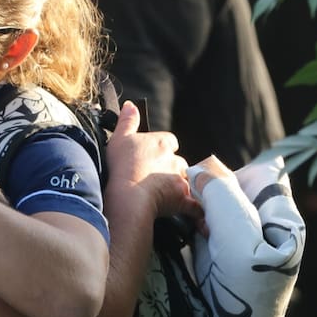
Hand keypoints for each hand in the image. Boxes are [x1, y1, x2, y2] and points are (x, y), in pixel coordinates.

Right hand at [106, 101, 197, 219]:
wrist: (128, 195)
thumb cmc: (121, 166)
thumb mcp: (119, 138)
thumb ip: (127, 120)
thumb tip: (131, 105)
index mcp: (162, 143)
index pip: (170, 141)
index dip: (162, 148)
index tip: (153, 156)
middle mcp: (175, 159)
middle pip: (179, 161)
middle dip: (171, 168)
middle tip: (156, 177)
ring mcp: (181, 179)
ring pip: (187, 180)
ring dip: (181, 185)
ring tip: (168, 194)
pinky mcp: (183, 199)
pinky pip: (195, 204)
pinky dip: (197, 208)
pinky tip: (196, 211)